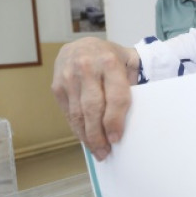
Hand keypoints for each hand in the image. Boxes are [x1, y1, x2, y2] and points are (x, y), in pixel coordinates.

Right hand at [51, 37, 136, 159]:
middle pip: (93, 108)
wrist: (80, 44)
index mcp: (109, 61)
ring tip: (97, 151)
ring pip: (78, 113)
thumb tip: (138, 113)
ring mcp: (69, 77)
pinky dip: (76, 128)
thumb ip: (135, 81)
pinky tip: (85, 138)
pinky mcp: (57, 86)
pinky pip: (68, 112)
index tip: (116, 138)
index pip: (114, 96)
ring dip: (87, 136)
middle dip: (99, 134)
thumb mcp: (128, 60)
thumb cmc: (108, 57)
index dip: (115, 120)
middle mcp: (87, 68)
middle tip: (106, 152)